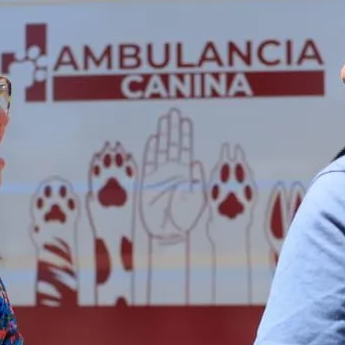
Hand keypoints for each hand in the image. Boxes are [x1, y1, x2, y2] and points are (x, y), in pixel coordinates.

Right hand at [139, 109, 207, 241]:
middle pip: (173, 145)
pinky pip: (149, 164)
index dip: (185, 135)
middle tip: (173, 111)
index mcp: (186, 174)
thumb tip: (195, 163)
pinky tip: (154, 139)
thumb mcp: (197, 200)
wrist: (168, 233)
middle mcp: (172, 171)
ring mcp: (159, 176)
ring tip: (164, 119)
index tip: (185, 120)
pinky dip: (151, 151)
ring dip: (163, 135)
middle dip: (174, 128)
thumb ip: (197, 182)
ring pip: (161, 150)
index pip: (185, 150)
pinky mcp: (148, 183)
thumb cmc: (185, 219)